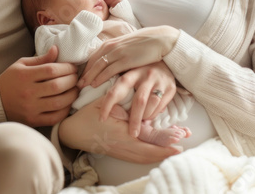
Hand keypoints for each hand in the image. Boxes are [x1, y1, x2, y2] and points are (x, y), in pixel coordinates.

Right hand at [0, 46, 78, 126]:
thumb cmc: (10, 80)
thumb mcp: (22, 64)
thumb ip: (41, 58)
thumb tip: (56, 49)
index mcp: (25, 76)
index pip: (51, 70)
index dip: (66, 67)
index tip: (72, 67)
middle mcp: (28, 92)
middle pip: (57, 86)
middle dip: (72, 80)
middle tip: (76, 77)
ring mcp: (31, 108)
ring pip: (58, 102)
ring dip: (72, 95)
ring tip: (75, 89)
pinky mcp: (33, 120)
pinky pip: (54, 118)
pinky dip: (65, 111)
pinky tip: (68, 103)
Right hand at [58, 96, 179, 163]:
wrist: (73, 132)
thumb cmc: (87, 116)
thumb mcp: (104, 104)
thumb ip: (121, 101)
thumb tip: (139, 96)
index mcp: (121, 133)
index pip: (148, 138)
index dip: (164, 139)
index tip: (179, 137)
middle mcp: (124, 146)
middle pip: (151, 152)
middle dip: (167, 150)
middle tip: (181, 146)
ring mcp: (122, 152)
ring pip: (147, 157)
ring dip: (161, 154)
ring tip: (175, 150)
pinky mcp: (120, 154)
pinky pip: (140, 158)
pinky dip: (152, 156)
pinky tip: (159, 153)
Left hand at [78, 26, 179, 89]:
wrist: (159, 39)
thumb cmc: (144, 44)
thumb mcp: (126, 47)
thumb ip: (116, 53)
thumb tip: (111, 62)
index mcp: (110, 43)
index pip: (93, 56)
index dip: (86, 67)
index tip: (80, 76)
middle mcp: (111, 46)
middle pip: (93, 62)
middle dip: (84, 73)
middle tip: (77, 84)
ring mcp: (117, 52)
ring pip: (98, 66)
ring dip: (89, 77)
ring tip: (82, 87)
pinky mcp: (125, 59)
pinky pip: (109, 70)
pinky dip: (100, 77)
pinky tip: (94, 84)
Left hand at [98, 62, 175, 137]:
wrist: (166, 56)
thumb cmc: (142, 70)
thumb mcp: (130, 72)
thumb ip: (121, 87)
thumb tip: (111, 109)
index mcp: (131, 72)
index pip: (117, 89)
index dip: (108, 104)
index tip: (102, 118)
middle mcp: (146, 75)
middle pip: (139, 101)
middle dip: (134, 120)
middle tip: (132, 134)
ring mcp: (159, 81)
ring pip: (151, 106)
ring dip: (145, 117)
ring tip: (142, 122)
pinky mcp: (171, 88)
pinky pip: (161, 107)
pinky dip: (154, 114)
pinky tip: (150, 115)